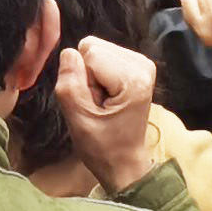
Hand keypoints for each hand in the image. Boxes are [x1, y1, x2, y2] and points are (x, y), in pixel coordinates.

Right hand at [55, 35, 160, 188]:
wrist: (124, 163)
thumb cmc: (102, 148)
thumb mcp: (79, 121)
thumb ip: (70, 85)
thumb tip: (68, 52)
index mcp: (133, 79)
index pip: (89, 53)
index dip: (82, 79)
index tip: (92, 104)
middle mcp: (143, 65)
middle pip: (95, 47)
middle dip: (88, 74)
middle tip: (97, 104)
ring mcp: (143, 64)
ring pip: (98, 49)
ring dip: (93, 76)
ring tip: (103, 102)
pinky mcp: (139, 66)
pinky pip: (105, 55)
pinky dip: (100, 75)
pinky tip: (109, 97)